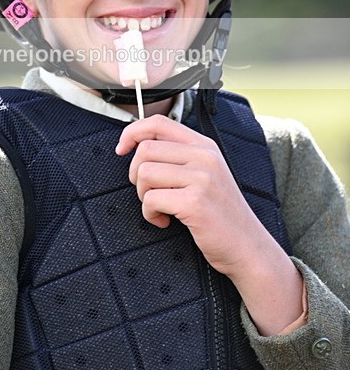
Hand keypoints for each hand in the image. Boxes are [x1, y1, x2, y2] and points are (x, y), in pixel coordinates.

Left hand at [116, 115, 303, 334]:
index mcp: (204, 145)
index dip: (132, 133)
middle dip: (136, 175)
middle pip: (145, 150)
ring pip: (144, 173)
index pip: (158, 123)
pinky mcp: (195, 202)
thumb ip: (178, 156)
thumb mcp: (205, 173)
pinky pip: (151, 200)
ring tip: (161, 208)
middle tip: (150, 193)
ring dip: (143, 196)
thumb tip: (136, 146)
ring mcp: (201, 178)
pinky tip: (166, 221)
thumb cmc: (220, 213)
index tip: (121, 149)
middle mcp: (204, 156)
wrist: (247, 246)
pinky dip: (150, 214)